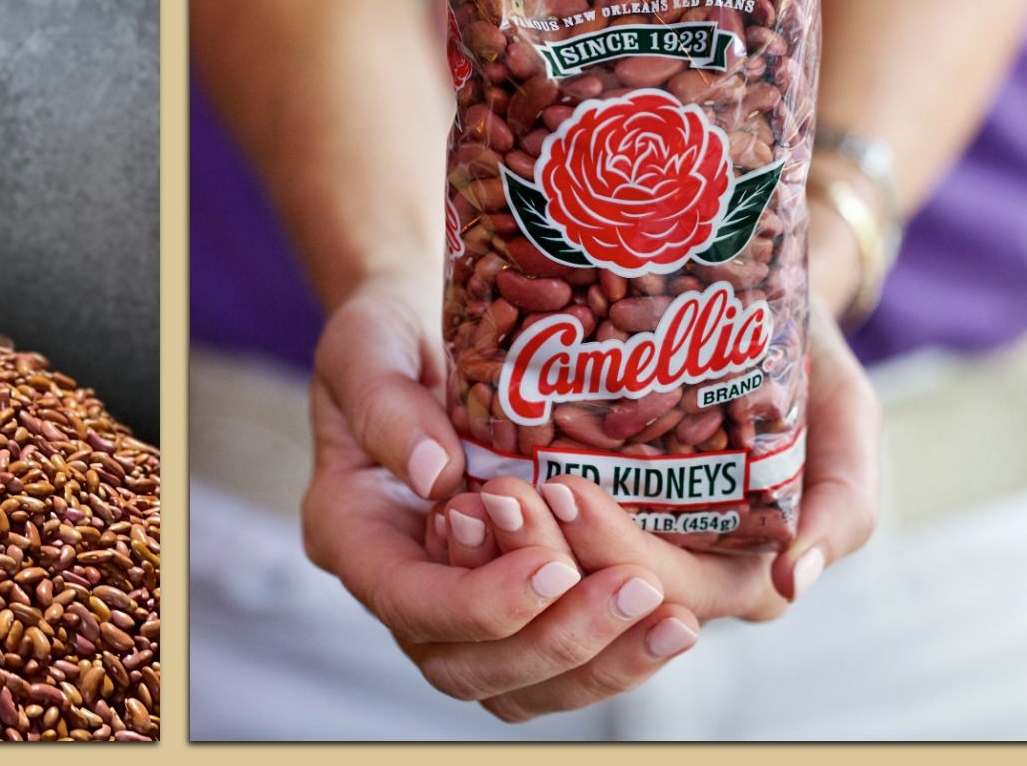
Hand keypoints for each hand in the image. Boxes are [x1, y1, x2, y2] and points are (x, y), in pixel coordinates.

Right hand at [300, 270, 702, 719]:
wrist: (423, 340)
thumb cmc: (389, 338)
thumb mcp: (366, 345)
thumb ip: (385, 403)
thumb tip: (436, 473)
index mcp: (352, 531)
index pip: (407, 603)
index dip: (481, 603)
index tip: (550, 568)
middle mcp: (403, 586)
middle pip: (468, 670)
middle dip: (557, 642)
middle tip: (635, 589)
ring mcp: (458, 607)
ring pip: (520, 688)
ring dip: (601, 662)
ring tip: (672, 616)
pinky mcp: (515, 604)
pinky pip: (559, 667)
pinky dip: (616, 654)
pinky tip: (674, 615)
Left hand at [481, 300, 881, 623]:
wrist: (741, 278)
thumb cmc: (803, 347)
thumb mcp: (844, 407)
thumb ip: (844, 491)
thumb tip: (792, 577)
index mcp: (742, 563)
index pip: (673, 592)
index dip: (616, 555)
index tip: (565, 495)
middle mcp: (676, 566)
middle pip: (600, 592)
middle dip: (548, 552)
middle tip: (501, 491)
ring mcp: (623, 540)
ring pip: (560, 587)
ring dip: (510, 554)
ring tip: (469, 501)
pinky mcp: (574, 511)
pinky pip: (530, 551)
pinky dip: (493, 539)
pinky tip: (451, 504)